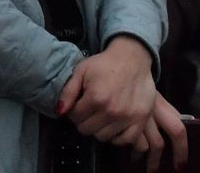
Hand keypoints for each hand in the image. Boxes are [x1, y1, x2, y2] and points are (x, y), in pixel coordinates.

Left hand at [58, 39, 184, 169]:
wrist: (133, 59)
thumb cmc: (105, 64)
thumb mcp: (81, 70)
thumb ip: (68, 92)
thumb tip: (59, 111)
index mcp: (95, 97)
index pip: (74, 117)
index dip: (73, 111)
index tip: (78, 104)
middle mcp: (111, 111)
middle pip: (87, 130)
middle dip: (84, 120)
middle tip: (89, 110)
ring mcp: (127, 118)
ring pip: (103, 137)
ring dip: (98, 128)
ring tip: (101, 115)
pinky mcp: (140, 122)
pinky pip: (124, 140)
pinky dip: (117, 136)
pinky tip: (113, 125)